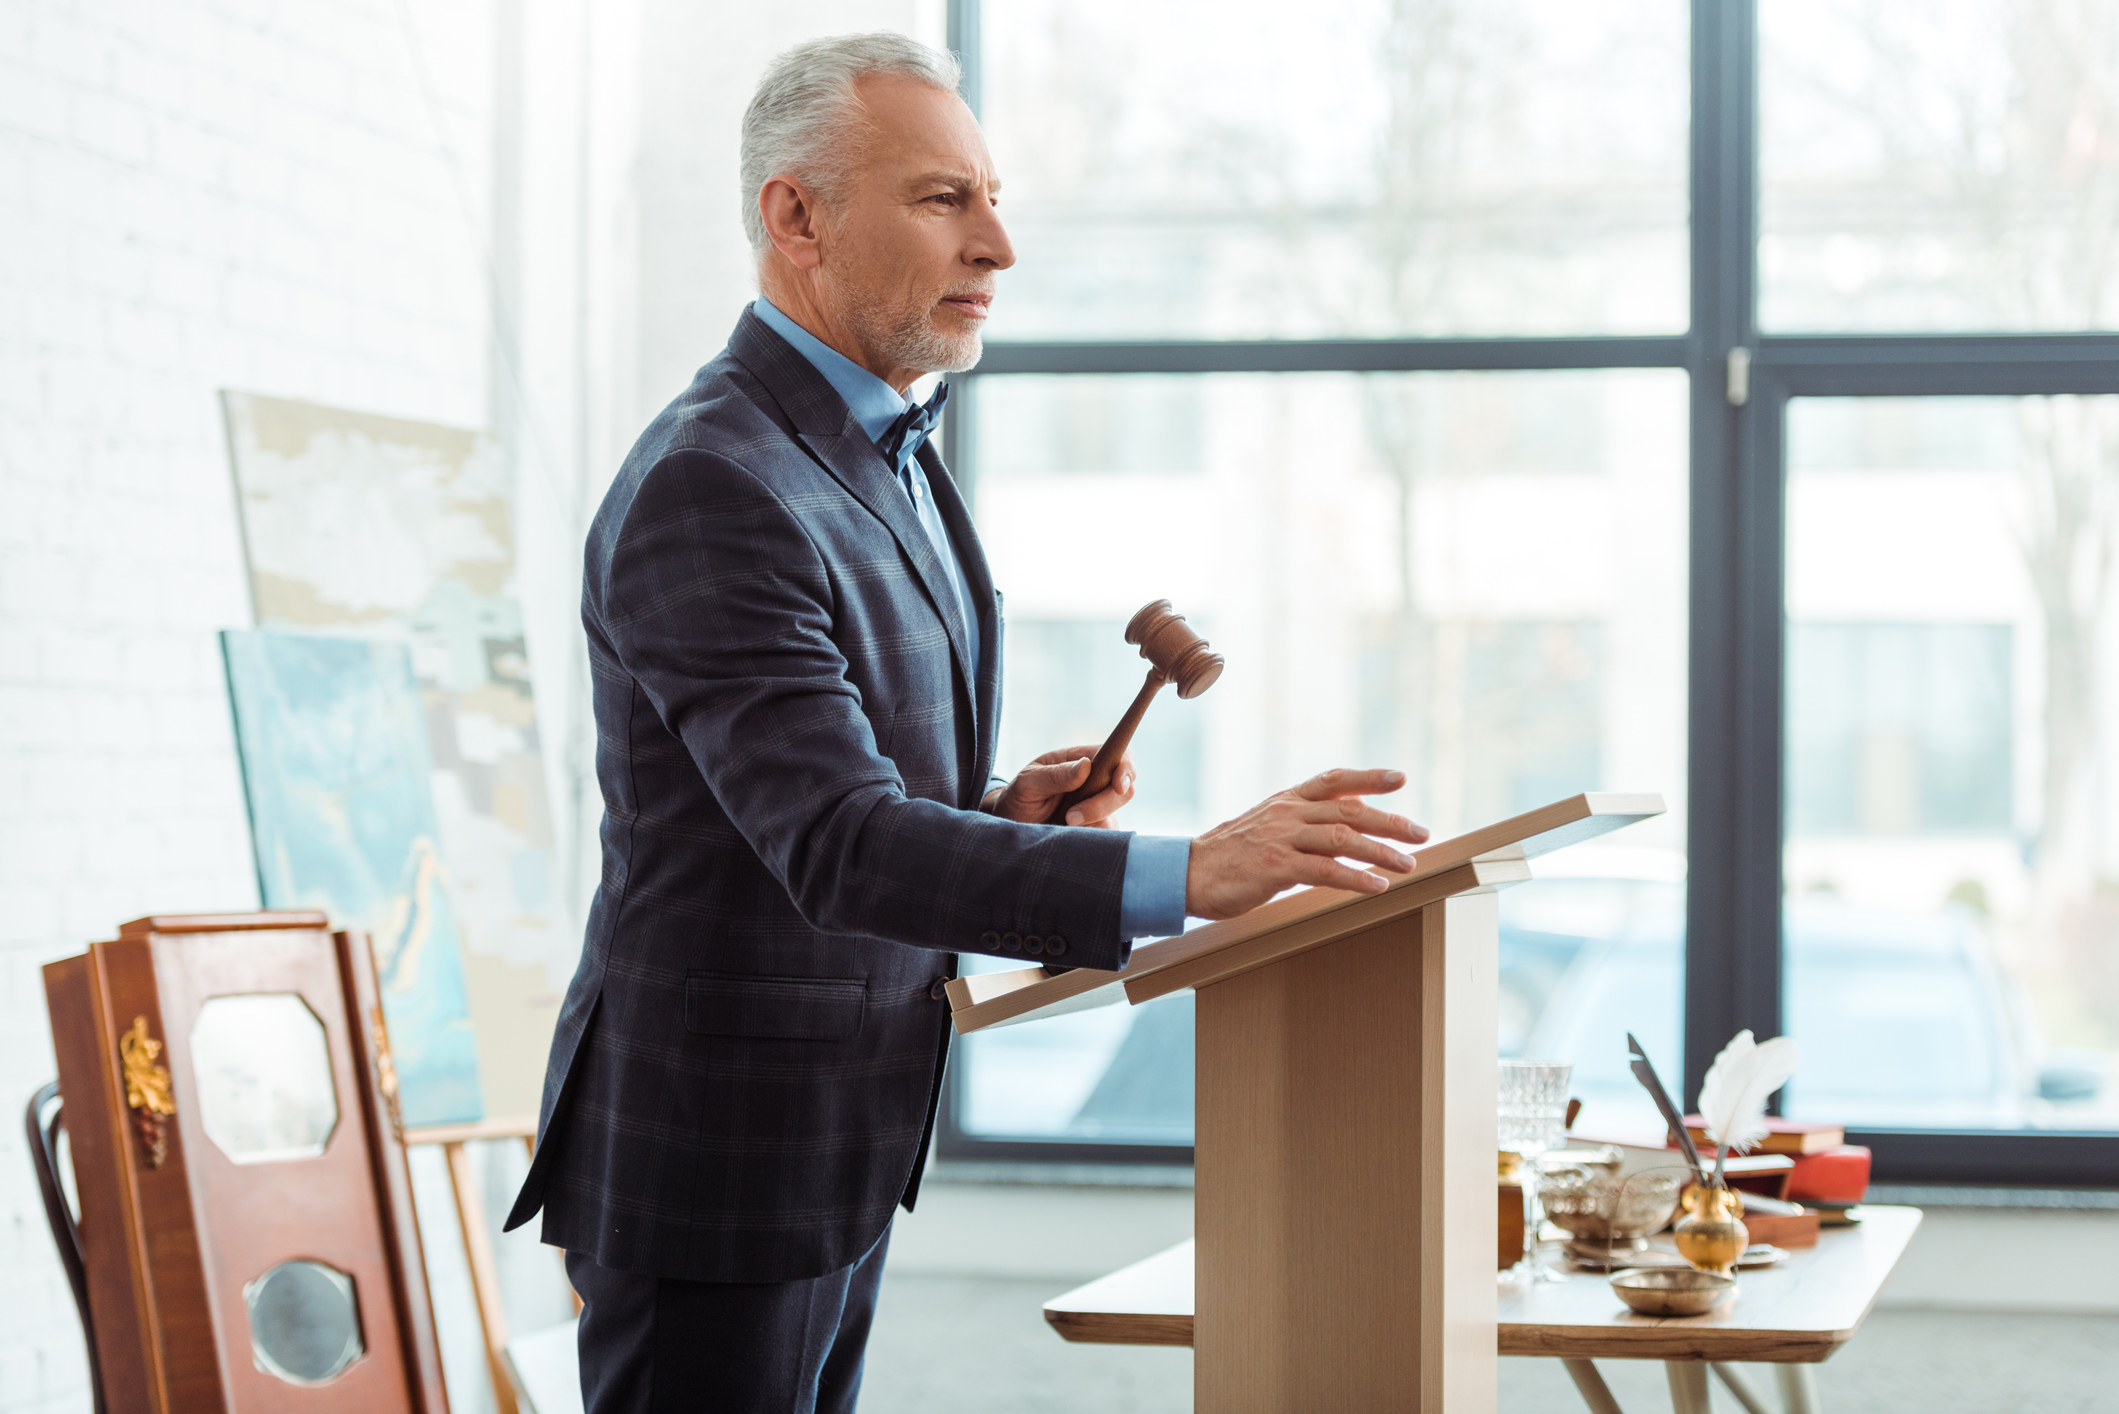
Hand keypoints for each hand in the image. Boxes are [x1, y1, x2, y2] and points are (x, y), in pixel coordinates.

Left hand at [984, 745, 1137, 825]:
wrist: (1011, 825)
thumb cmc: (1020, 796)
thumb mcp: (1029, 782)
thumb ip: (1056, 775)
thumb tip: (1086, 766)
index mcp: (1082, 760)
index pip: (1119, 755)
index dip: (1125, 767)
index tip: (1117, 785)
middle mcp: (1096, 781)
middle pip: (1125, 788)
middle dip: (1102, 804)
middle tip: (1070, 816)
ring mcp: (1099, 805)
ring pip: (1116, 814)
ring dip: (1093, 821)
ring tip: (1064, 823)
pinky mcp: (1096, 828)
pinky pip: (1107, 835)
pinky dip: (1092, 837)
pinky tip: (1070, 834)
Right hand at [1185, 768, 1428, 919]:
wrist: (1187, 873)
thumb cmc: (1230, 854)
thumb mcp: (1267, 825)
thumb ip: (1305, 818)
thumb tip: (1350, 810)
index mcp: (1286, 801)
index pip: (1333, 780)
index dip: (1369, 778)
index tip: (1400, 778)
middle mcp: (1287, 813)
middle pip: (1348, 810)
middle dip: (1390, 821)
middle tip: (1421, 833)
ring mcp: (1280, 838)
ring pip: (1341, 838)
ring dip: (1380, 852)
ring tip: (1408, 864)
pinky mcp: (1274, 867)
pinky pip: (1324, 871)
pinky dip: (1355, 878)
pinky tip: (1376, 885)